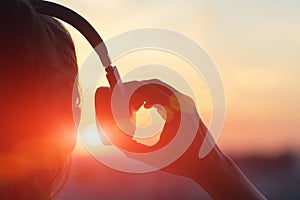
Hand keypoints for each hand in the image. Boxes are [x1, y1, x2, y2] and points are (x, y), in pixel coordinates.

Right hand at [95, 79, 264, 199]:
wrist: (208, 165)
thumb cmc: (182, 162)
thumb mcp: (152, 156)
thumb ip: (129, 147)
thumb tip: (112, 138)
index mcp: (174, 111)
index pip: (146, 89)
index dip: (129, 92)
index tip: (118, 101)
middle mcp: (182, 102)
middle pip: (152, 85)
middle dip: (134, 91)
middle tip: (123, 104)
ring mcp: (187, 103)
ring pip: (160, 87)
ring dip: (144, 93)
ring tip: (135, 108)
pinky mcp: (188, 106)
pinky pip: (168, 93)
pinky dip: (154, 96)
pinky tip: (147, 108)